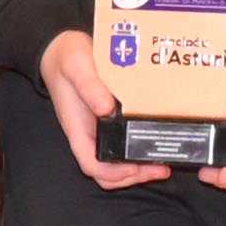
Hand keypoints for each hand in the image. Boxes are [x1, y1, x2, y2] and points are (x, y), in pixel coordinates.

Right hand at [36, 28, 171, 190]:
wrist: (62, 49)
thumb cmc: (67, 57)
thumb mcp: (76, 65)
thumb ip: (89, 85)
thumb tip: (107, 109)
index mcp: (78, 128)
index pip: (92, 164)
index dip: (114, 172)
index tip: (135, 166)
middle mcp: (88, 135)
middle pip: (107, 172)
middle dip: (132, 176)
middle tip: (161, 168)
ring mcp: (99, 131)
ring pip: (116, 164)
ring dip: (138, 170)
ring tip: (163, 164)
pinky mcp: (109, 122)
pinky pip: (123, 146)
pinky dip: (139, 152)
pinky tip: (156, 144)